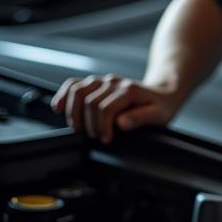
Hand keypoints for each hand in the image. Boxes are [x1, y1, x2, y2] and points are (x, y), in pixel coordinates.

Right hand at [51, 75, 181, 142]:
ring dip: (73, 112)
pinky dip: (63, 95)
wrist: (162, 93)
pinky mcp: (96, 83)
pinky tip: (59, 107)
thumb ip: (140, 118)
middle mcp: (115, 82)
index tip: (106, 140)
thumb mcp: (158, 116)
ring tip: (80, 127)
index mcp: (129, 91)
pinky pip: (74, 85)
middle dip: (89, 124)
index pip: (105, 108)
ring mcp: (104, 81)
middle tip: (96, 137)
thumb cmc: (160, 107)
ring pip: (78, 90)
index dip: (102, 127)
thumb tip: (121, 123)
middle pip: (89, 101)